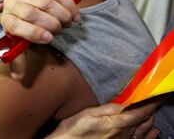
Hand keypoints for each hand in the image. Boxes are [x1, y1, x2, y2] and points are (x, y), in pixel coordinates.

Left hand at [1, 0, 79, 78]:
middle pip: (31, 12)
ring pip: (46, 2)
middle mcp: (12, 3)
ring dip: (61, 14)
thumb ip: (19, 58)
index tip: (49, 39)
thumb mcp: (19, 42)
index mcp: (6, 19)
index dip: (33, 33)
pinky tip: (74, 15)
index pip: (15, 25)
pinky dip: (69, 5)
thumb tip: (18, 77)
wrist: (27, 2)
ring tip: (67, 23)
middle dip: (49, 23)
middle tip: (60, 31)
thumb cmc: (24, 27)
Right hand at [46, 99, 162, 138]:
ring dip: (150, 121)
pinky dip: (148, 136)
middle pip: (142, 122)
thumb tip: (124, 103)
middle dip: (150, 110)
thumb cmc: (73, 130)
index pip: (139, 113)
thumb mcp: (88, 114)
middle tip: (155, 100)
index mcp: (115, 124)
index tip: (157, 96)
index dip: (150, 104)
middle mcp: (121, 135)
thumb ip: (107, 109)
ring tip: (155, 112)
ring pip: (142, 132)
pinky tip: (153, 132)